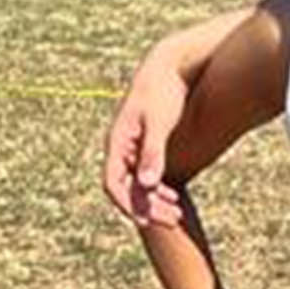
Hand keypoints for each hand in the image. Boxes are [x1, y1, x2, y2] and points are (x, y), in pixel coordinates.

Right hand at [102, 60, 189, 225]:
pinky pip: (144, 176)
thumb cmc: (164, 92)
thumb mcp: (158, 121)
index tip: (146, 221)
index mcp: (117, 142)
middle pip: (125, 189)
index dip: (128, 205)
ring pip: (136, 185)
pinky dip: (158, 189)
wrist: (170, 67)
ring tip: (177, 214)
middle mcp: (120, 148)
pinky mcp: (145, 145)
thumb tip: (147, 183)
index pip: (112, 184)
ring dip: (153, 201)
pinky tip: (175, 197)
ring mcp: (131, 148)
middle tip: (173, 220)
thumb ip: (152, 151)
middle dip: (147, 208)